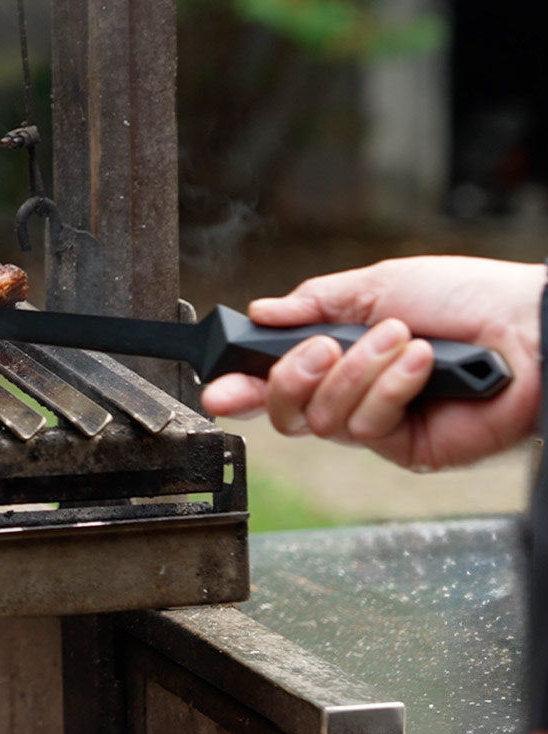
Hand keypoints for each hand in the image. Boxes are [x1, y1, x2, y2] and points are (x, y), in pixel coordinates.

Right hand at [200, 256, 543, 469]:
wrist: (525, 327)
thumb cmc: (466, 298)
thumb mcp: (378, 283)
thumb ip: (314, 302)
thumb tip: (261, 313)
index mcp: (342, 355)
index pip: (278, 382)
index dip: (241, 388)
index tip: (216, 388)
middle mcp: (355, 395)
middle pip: (287, 414)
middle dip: (292, 378)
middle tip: (323, 347)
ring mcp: (380, 426)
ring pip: (326, 419)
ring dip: (360, 371)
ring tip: (401, 337)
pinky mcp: (407, 449)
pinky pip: (369, 428)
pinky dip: (391, 387)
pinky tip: (421, 363)